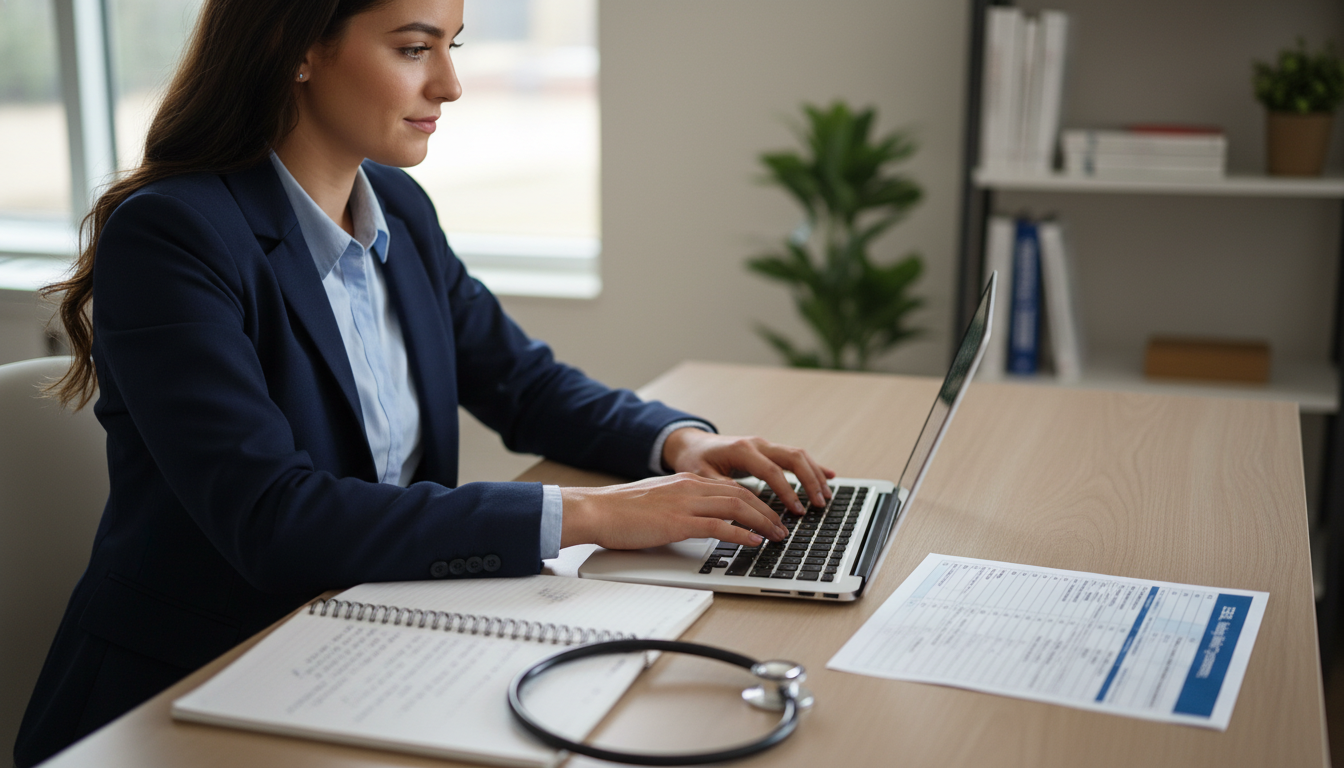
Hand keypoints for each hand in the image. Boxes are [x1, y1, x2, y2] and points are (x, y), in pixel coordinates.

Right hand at [560, 474, 788, 549]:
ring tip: (776, 535)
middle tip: (782, 526)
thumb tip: (695, 521)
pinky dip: (742, 533)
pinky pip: (719, 526)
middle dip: (767, 510)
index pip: (730, 487)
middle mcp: (689, 487)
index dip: (755, 500)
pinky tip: (754, 541)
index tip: (768, 513)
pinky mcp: (678, 522)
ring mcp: (685, 503)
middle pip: (741, 494)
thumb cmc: (619, 512)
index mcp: (685, 481)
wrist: (596, 510)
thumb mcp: (656, 502)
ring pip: (737, 507)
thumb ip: (678, 507)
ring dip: (762, 521)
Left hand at [662, 429, 834, 514]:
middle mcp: (757, 444)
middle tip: (819, 504)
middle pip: (793, 457)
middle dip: (810, 481)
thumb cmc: (695, 460)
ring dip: (815, 474)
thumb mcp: (701, 476)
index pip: (772, 471)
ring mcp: (764, 445)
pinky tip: (829, 475)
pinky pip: (795, 456)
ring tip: (826, 496)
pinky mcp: (768, 449)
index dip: (787, 491)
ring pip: (798, 455)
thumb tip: (744, 503)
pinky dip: (813, 466)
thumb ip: (722, 488)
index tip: (797, 511)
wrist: (691, 443)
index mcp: (742, 450)